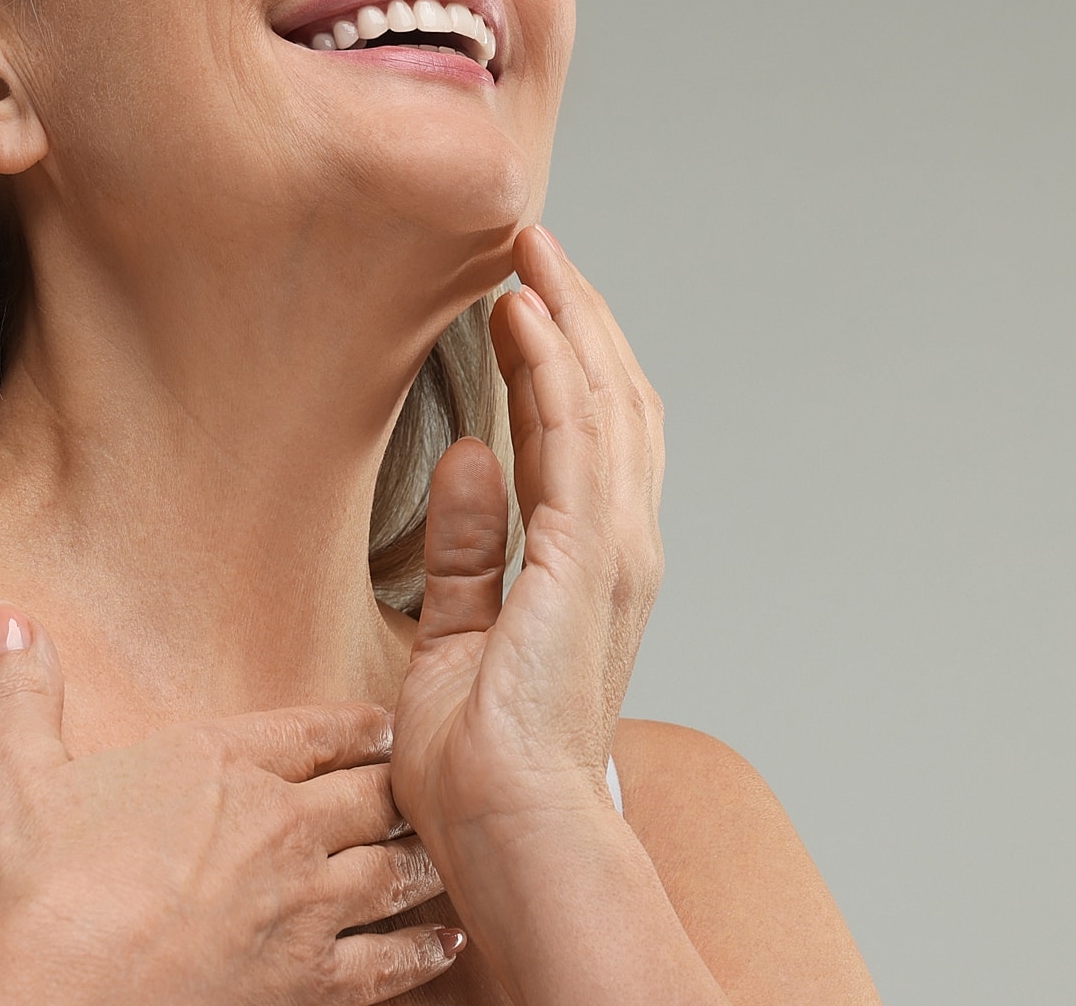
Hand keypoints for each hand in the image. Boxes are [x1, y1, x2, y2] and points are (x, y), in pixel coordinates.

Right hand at [0, 605, 466, 1005]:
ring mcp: (306, 905)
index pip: (312, 731)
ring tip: (444, 854)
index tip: (383, 725)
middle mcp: (281, 825)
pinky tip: (444, 944)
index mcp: (221, 764)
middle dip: (401, 787)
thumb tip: (6, 619)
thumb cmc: (43, 888)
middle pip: (369, 795)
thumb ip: (19, 693)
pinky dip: (423, 953)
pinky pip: (390, 962)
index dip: (356, 726)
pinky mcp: (314, 980)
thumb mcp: (15, 773)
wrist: (72, 990)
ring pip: (393, 870)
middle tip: (427, 782)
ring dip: (420, 860)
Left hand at [393, 224, 665, 841]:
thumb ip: (467, 549)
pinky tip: (524, 312)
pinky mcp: (585, 557)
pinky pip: (574, 437)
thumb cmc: (484, 768)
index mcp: (589, 569)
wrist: (510, 831)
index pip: (589, 436)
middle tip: (531, 243)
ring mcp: (611, 550)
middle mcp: (617, 549)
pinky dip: (554, 366)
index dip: (564, 357)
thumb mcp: (458, 636)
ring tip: (529, 250)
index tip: (521, 296)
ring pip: (604, 400)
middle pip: (612, 400)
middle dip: (575, 314)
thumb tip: (467, 460)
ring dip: (568, 317)